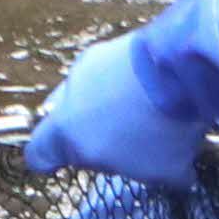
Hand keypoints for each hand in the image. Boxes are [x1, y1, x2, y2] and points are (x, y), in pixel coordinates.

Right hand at [22, 36, 204, 187]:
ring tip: (145, 108)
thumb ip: (154, 174)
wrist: (181, 69)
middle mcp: (69, 95)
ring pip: (90, 89)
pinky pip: (115, 67)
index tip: (65, 163)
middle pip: (65, 117)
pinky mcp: (115, 42)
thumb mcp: (163, 170)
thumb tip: (178, 176)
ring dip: (109, 100)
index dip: (49, 160)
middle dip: (86, 129)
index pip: (38, 153)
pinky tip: (157, 84)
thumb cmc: (162, 130)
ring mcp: (90, 64)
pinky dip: (129, 77)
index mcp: (68, 135)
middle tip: (118, 138)